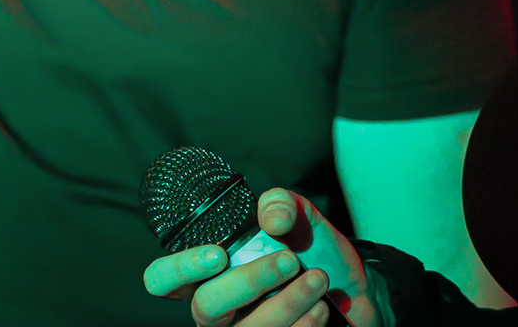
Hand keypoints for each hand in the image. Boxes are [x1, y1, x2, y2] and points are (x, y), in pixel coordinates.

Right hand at [143, 189, 380, 326]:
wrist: (354, 291)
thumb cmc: (313, 253)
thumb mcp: (300, 218)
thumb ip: (281, 204)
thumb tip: (272, 218)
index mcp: (210, 272)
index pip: (163, 280)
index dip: (179, 269)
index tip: (218, 254)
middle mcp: (218, 309)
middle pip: (206, 306)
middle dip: (250, 280)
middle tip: (291, 260)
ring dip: (288, 302)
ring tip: (319, 280)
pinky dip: (303, 325)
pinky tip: (320, 307)